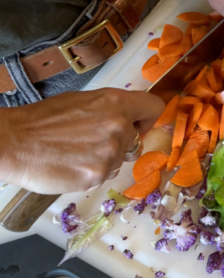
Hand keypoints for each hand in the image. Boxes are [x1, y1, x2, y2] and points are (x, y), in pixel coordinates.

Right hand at [0, 89, 162, 194]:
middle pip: (135, 140)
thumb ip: (109, 109)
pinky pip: (104, 175)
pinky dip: (91, 173)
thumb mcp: (81, 101)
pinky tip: (72, 164)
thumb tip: (125, 118)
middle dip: (119, 142)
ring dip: (104, 159)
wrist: (15, 142)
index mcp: (115, 103)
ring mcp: (109, 153)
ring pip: (119, 160)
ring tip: (77, 153)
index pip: (153, 107)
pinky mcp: (97, 176)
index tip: (139, 124)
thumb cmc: (42, 120)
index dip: (147, 118)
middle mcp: (118, 126)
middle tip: (93, 142)